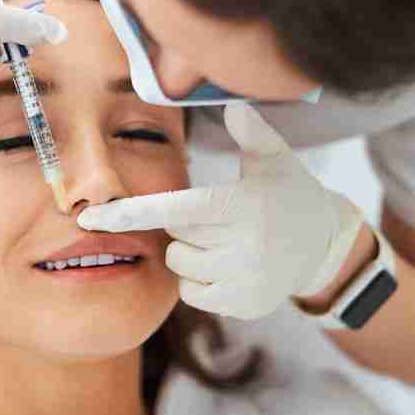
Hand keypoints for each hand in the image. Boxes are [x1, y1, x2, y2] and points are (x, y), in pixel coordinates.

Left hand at [77, 104, 363, 319]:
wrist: (323, 246)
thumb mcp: (275, 159)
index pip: (175, 210)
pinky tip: (230, 267)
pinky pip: (192, 294)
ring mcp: (244, 281)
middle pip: (174, 239)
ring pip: (179, 267)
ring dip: (190, 254)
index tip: (91, 218)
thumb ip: (252, 133)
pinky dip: (200, 280)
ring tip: (226, 243)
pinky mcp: (243, 306)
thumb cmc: (288, 193)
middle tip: (217, 219)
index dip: (132, 212)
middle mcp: (243, 248)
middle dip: (185, 227)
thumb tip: (235, 107)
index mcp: (241, 207)